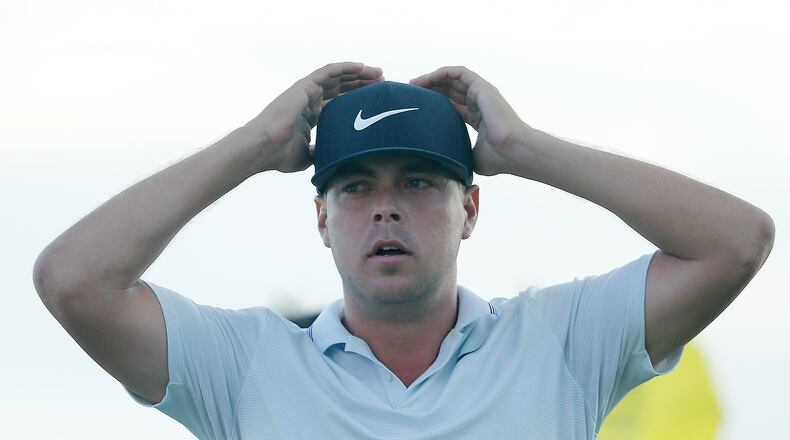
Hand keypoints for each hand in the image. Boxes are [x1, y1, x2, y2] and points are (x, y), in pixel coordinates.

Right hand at [244, 62, 383, 173]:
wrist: (263, 148)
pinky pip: (329, 71)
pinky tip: (362, 67)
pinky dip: (346, 67)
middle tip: (382, 84)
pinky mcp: (304, 86)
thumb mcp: (308, 156)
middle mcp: (308, 100)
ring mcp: (306, 92)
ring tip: (378, 73)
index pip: (337, 103)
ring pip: (338, 77)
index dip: (356, 100)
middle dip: (361, 85)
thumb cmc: (280, 155)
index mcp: (310, 115)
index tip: (374, 101)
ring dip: (358, 74)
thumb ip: (321, 152)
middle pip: (341, 88)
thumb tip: (336, 159)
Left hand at [409, 66, 529, 175]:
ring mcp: (482, 93)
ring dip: (432, 79)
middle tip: (411, 94)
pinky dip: (441, 73)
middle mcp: (481, 102)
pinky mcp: (481, 86)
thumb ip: (460, 155)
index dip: (436, 105)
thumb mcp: (472, 158)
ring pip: (453, 78)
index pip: (454, 106)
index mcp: (479, 118)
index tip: (418, 108)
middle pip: (451, 90)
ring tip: (414, 84)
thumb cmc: (498, 158)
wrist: (513, 150)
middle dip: (431, 90)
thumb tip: (445, 167)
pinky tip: (426, 79)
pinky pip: (458, 72)